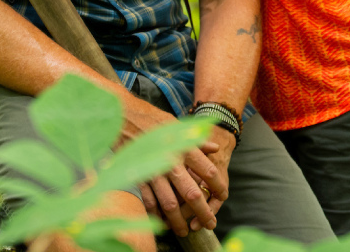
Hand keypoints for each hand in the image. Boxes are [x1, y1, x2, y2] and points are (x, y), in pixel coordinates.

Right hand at [117, 96, 228, 235]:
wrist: (127, 118)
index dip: (218, 186)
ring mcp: (154, 172)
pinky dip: (155, 214)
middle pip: (192, 193)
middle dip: (203, 212)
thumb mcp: (180, 127)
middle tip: (211, 224)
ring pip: (170, 203)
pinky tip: (161, 222)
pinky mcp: (139, 177)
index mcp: (185, 148)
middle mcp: (172, 162)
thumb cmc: (155, 122)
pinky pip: (149, 201)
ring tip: (184, 231)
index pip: (209, 172)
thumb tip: (215, 148)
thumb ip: (197, 141)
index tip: (222, 196)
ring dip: (178, 221)